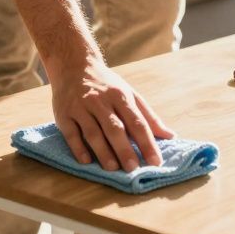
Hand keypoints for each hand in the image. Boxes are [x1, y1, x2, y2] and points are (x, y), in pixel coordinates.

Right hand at [48, 54, 173, 171]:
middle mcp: (100, 101)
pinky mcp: (64, 114)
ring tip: (113, 168)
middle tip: (134, 168)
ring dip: (103, 151)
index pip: (137, 122)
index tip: (156, 161)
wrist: (73, 65)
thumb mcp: (129, 93)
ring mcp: (80, 107)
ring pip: (93, 132)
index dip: (147, 143)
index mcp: (120, 95)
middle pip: (115, 128)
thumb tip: (170, 135)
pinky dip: (78, 148)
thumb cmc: (106, 84)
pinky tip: (86, 161)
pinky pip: (71, 133)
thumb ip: (148, 116)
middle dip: (125, 149)